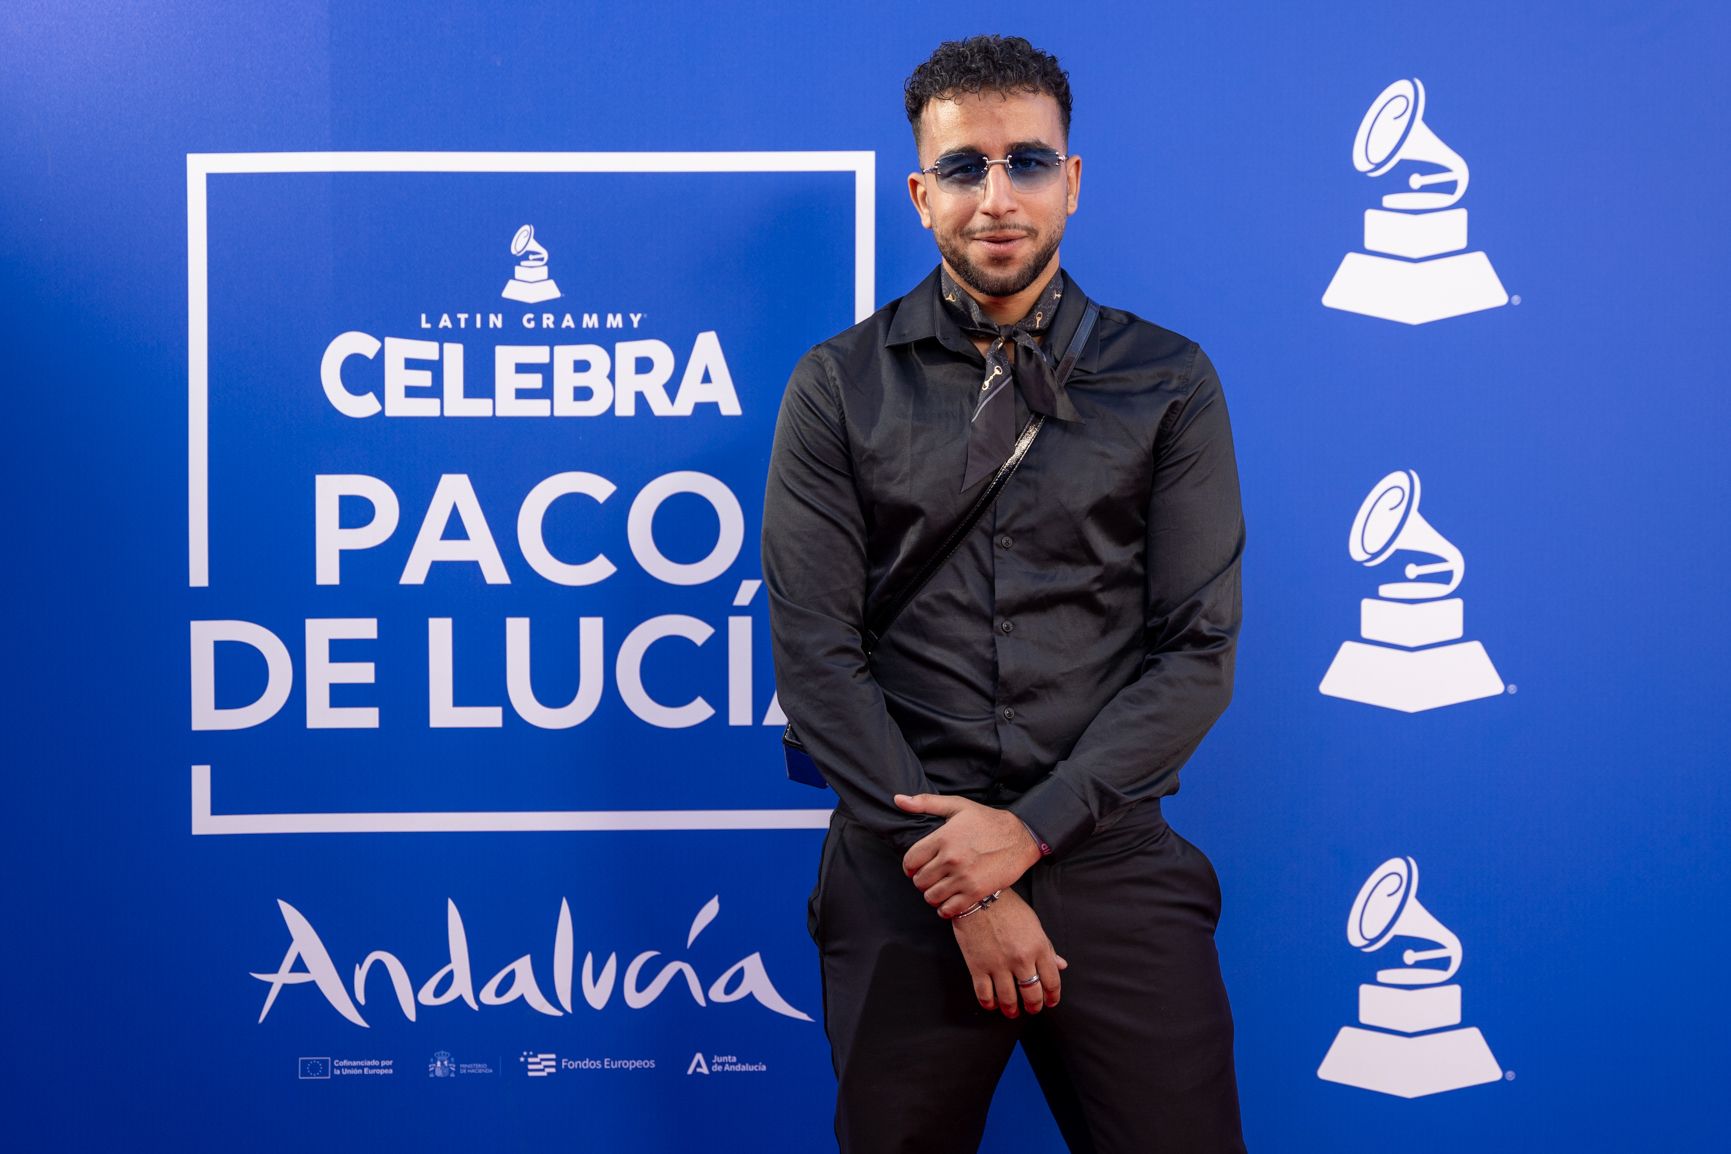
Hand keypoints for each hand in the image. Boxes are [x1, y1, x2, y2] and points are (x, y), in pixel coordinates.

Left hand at [896, 793, 1042, 917]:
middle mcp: (951, 859)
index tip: (916, 867)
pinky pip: (949, 910)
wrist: (1020, 838)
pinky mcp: (976, 892)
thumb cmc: (987, 821)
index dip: (909, 866)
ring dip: (932, 894)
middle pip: (919, 880)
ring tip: (940, 887)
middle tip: (931, 877)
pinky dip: (945, 908)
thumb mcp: (957, 806)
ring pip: (931, 897)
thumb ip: (925, 803)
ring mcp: (963, 877)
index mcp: (943, 838)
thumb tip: (897, 800)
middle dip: (921, 880)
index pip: (910, 861)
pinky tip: (950, 899)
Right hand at [950, 889, 1066, 1017]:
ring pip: (1009, 1000)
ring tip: (1012, 1011)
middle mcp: (1021, 959)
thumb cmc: (1008, 907)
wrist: (978, 896)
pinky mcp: (978, 967)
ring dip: (1012, 1010)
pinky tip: (992, 1004)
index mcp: (1038, 947)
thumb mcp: (1034, 924)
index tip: (1050, 1001)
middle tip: (1032, 1008)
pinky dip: (990, 1004)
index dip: (1052, 996)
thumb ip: (1047, 948)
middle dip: (1034, 1006)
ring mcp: (999, 965)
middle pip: (1032, 995)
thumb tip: (1061, 966)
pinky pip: (985, 995)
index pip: (1052, 981)